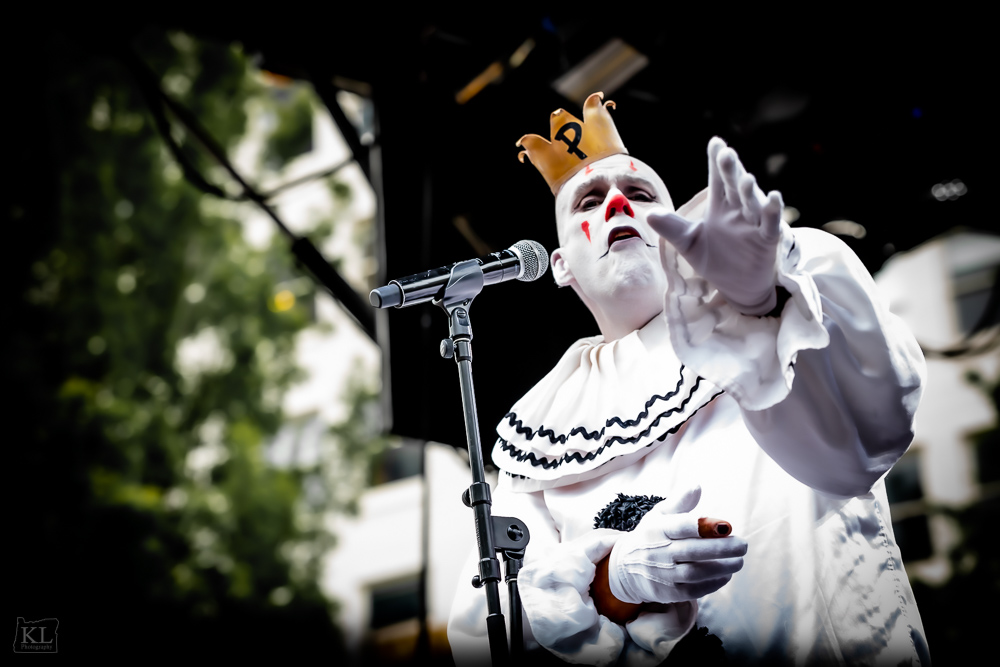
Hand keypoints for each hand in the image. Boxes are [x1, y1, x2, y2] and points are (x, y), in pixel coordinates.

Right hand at [607, 485, 746, 604]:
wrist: (625, 568)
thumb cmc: (650, 536)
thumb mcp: (659, 515)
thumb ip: (679, 502)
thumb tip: (697, 486)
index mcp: (656, 528)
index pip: (681, 526)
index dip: (704, 526)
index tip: (726, 525)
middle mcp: (657, 551)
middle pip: (692, 551)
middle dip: (720, 548)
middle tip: (742, 545)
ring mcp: (661, 574)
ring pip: (694, 573)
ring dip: (721, 567)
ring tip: (739, 561)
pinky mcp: (667, 592)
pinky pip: (693, 590)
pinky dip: (712, 583)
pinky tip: (726, 575)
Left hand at [648, 137, 783, 314]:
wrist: (736, 287)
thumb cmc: (715, 260)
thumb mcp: (688, 243)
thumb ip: (671, 228)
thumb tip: (649, 213)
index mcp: (720, 207)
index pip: (717, 180)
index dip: (716, 162)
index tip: (715, 142)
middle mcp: (738, 211)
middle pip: (734, 187)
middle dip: (730, 171)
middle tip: (725, 153)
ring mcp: (753, 224)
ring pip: (753, 203)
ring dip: (749, 191)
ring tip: (745, 178)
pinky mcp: (766, 240)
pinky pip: (770, 224)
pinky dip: (772, 212)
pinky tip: (773, 196)